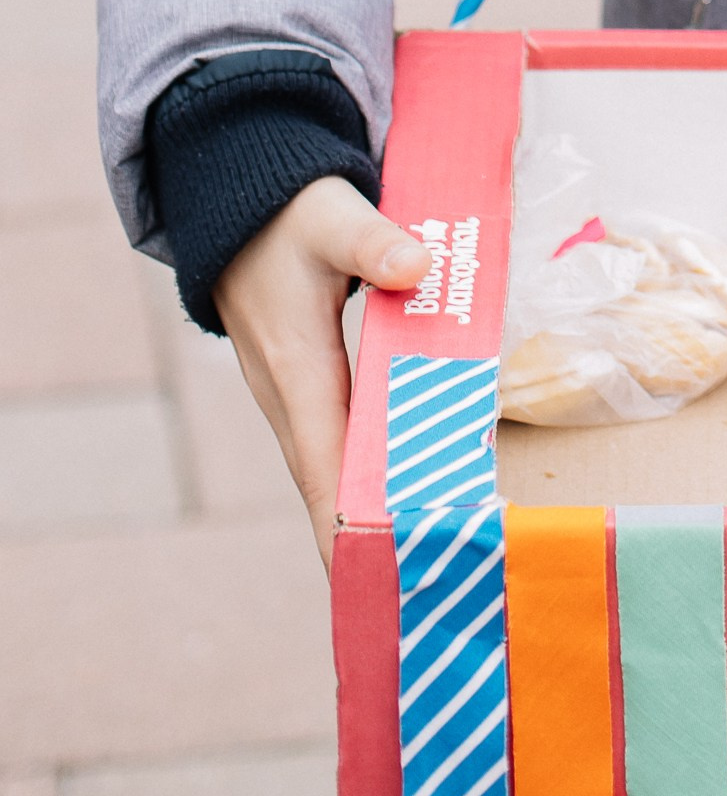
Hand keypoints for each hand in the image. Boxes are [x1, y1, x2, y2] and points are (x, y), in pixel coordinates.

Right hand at [213, 178, 431, 565]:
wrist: (239, 204)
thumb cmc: (288, 215)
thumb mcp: (333, 219)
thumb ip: (374, 243)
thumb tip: (418, 268)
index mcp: (297, 369)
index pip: (325, 467)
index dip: (348, 525)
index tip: (372, 580)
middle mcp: (289, 397)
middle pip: (329, 485)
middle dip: (364, 542)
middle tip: (417, 590)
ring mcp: (293, 396)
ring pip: (332, 469)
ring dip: (365, 514)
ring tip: (415, 565)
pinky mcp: (304, 386)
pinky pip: (335, 446)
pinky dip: (363, 477)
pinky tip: (398, 496)